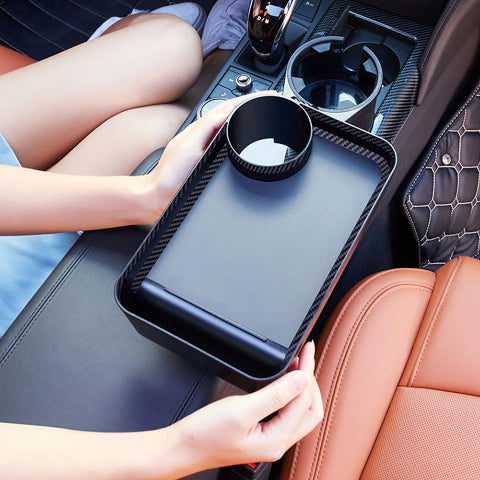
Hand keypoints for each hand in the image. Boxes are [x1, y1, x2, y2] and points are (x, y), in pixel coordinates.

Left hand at [142, 92, 276, 223]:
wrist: (163, 196)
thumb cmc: (170, 173)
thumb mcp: (188, 144)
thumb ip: (206, 126)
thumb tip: (226, 111)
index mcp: (201, 129)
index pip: (226, 109)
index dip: (244, 102)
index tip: (262, 96)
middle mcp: (206, 139)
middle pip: (232, 118)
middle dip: (249, 109)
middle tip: (268, 101)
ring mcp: (210, 152)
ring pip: (233, 132)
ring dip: (248, 123)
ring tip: (263, 114)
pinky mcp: (213, 166)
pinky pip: (232, 149)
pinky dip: (242, 142)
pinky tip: (249, 141)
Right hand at [167, 342, 322, 473]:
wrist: (183, 447)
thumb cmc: (205, 434)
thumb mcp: (242, 409)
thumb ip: (275, 394)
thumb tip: (301, 379)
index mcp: (276, 440)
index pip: (304, 400)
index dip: (308, 372)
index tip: (307, 351)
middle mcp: (278, 443)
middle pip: (310, 410)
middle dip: (311, 381)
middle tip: (306, 356)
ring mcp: (270, 439)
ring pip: (300, 412)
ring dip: (302, 387)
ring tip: (299, 364)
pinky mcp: (262, 434)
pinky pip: (286, 413)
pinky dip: (290, 394)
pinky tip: (284, 381)